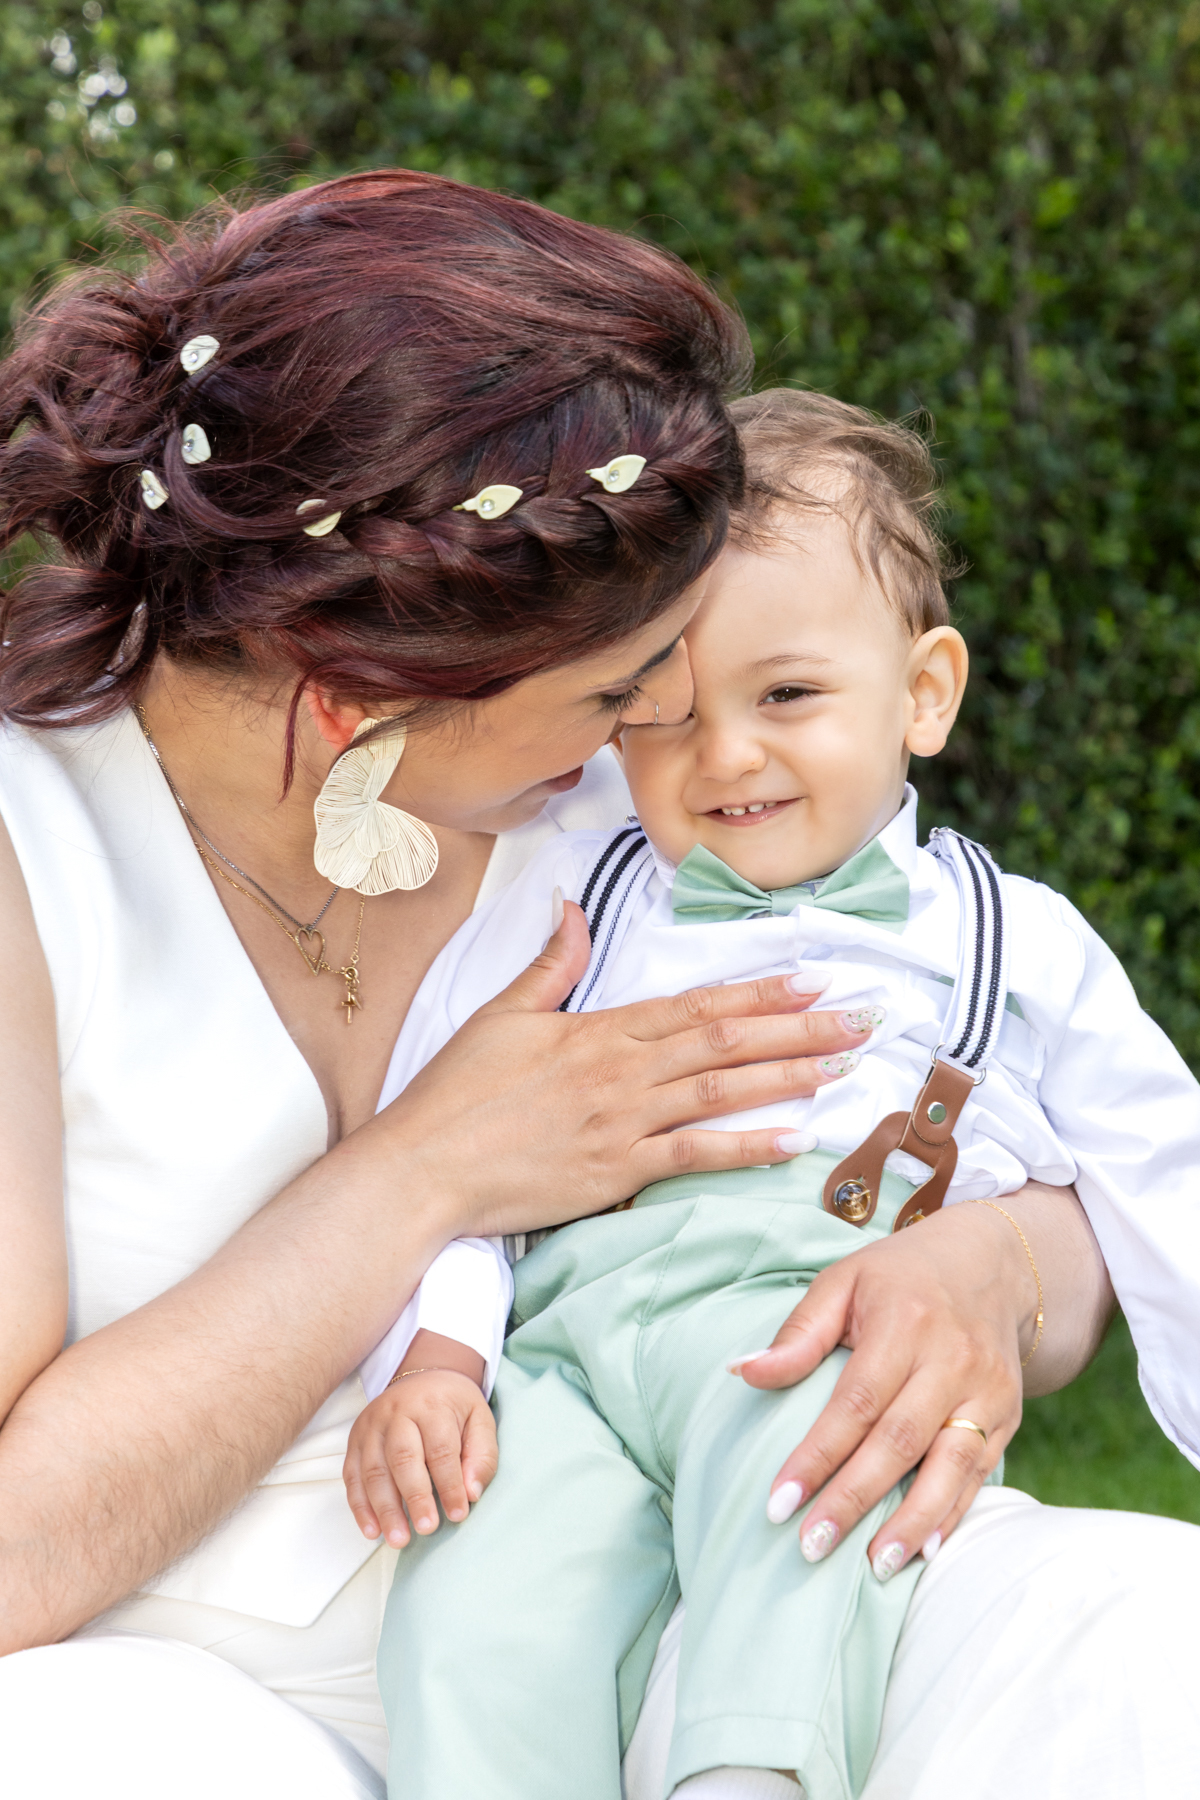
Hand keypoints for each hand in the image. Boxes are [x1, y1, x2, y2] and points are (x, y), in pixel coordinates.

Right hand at [343, 1369, 497, 1547]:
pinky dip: (360, 1506)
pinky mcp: (355, 1439)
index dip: (449, 1485)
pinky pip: (352, 1475)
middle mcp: (397, 1413)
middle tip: (426, 1529)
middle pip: (403, 1458)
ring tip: (398, 1539)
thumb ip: (481, 1456)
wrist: (424, 1376)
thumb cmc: (454, 1405)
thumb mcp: (480, 1420)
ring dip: (384, 1509)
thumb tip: (471, 1493)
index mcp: (432, 1405)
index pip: (440, 1450)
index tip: (457, 1515)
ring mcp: (372, 1425)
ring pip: (373, 1470)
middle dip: (414, 1497)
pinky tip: (373, 1530)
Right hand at [375, 902, 871, 1238]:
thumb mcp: (500, 1015)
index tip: (811, 979)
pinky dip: (745, 1146)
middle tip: (861, 1019)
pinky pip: (693, 1155)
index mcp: (599, 1030)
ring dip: (788, 1076)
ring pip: (722, 1090)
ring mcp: (622, 1122)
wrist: (423, 1167)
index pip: (696, 1004)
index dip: (759, 989)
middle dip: (799, 1027)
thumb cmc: (457, 1095)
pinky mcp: (615, 1171)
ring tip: (844, 1068)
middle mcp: (622, 1070)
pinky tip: (793, 1138)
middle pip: (726, 1040)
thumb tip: (570, 906)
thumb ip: (549, 964)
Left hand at [739, 1194, 1051, 1577]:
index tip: (778, 1504)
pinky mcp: (1008, 1413)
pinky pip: (980, 1472)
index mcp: (904, 1322)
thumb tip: (742, 1372)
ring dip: (911, 1522)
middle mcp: (951, 1358)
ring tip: (873, 1567)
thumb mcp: (843, 1283)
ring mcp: (987, 1389)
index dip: (817, 1457)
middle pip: (899, 1441)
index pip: (855, 1403)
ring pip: (949, 1465)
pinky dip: (954, 1513)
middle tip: (811, 1546)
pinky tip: (927, 1550)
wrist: (989, 1263)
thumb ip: (798, 1334)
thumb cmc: (898, 1277)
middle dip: (853, 1500)